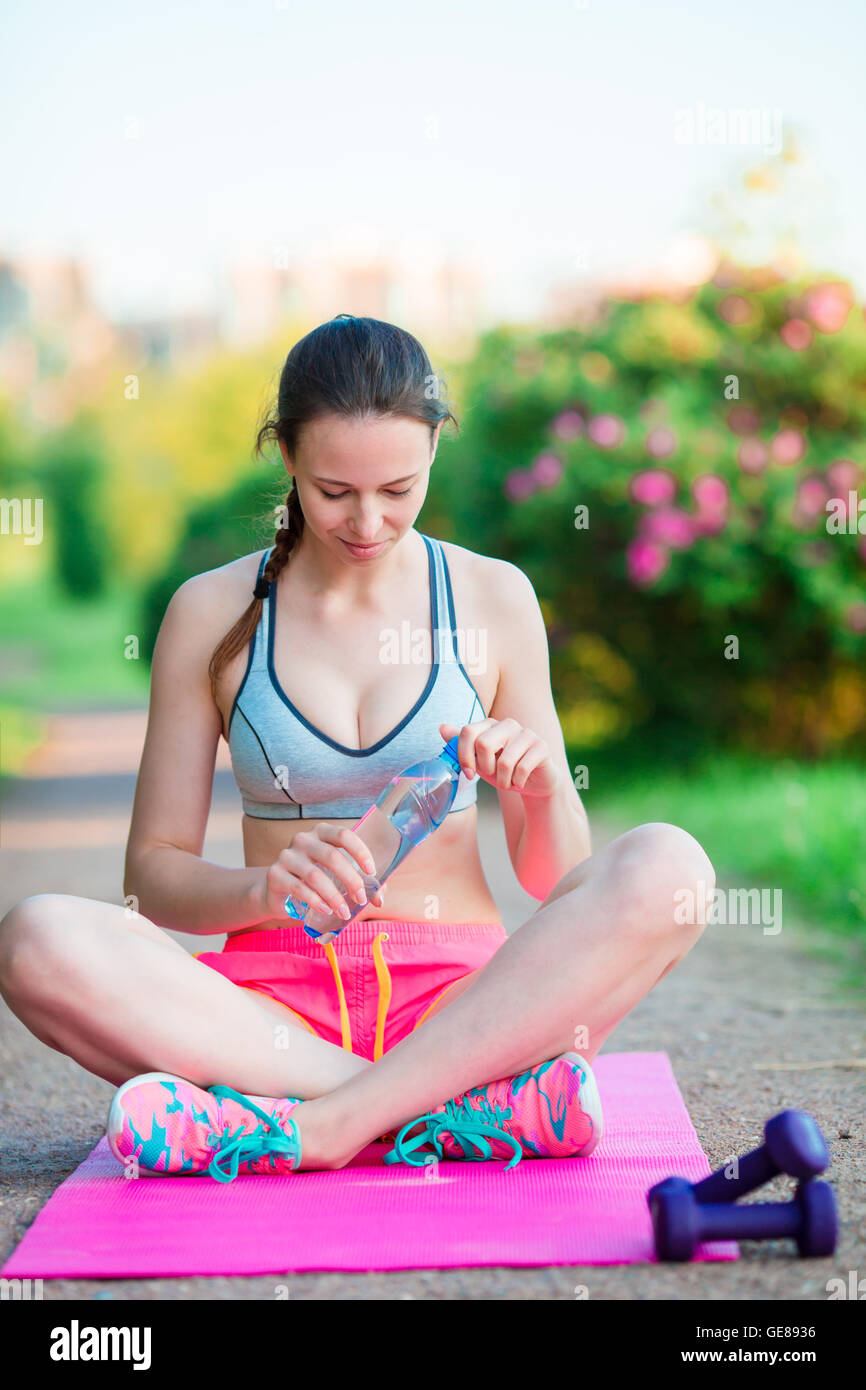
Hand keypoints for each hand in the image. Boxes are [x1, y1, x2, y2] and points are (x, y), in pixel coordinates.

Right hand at [259, 823, 385, 922]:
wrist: (278, 892)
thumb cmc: (315, 880)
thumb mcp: (337, 876)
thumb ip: (360, 881)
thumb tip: (379, 899)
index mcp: (321, 832)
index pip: (344, 835)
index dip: (360, 852)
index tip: (371, 872)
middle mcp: (303, 840)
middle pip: (332, 856)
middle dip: (351, 880)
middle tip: (361, 899)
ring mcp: (287, 856)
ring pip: (316, 875)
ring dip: (335, 896)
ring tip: (344, 912)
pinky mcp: (275, 875)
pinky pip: (299, 888)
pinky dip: (316, 901)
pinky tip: (326, 910)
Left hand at [439, 719, 560, 798]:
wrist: (533, 782)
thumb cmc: (503, 770)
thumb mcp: (478, 761)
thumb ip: (461, 745)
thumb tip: (442, 727)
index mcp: (490, 724)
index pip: (467, 732)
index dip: (464, 756)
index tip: (469, 773)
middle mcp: (508, 724)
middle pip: (483, 744)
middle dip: (485, 768)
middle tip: (492, 775)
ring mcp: (526, 733)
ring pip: (504, 761)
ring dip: (503, 780)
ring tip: (507, 781)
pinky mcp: (541, 746)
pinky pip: (522, 768)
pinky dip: (517, 782)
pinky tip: (519, 781)